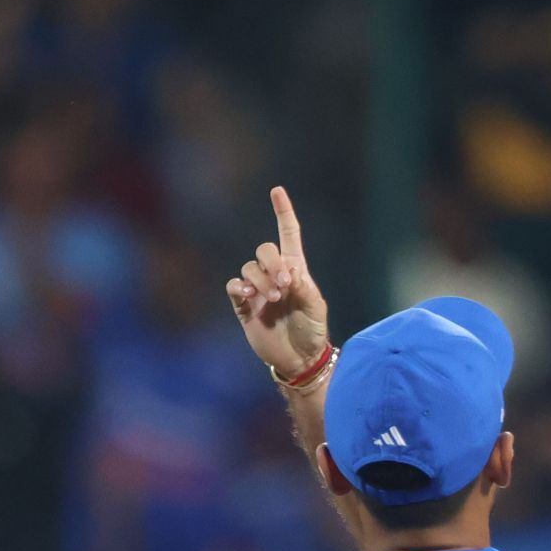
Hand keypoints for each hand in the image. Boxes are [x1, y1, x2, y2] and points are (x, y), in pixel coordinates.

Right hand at [226, 186, 329, 379]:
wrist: (299, 359)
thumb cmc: (312, 332)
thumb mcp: (316, 309)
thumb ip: (304, 289)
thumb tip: (287, 272)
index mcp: (296, 271)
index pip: (288, 235)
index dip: (283, 213)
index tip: (277, 191)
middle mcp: (275, 276)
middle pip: (264, 250)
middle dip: (271, 263)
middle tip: (284, 286)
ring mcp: (258, 290)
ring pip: (249, 268)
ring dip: (260, 280)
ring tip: (272, 299)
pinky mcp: (244, 306)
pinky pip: (234, 286)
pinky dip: (240, 287)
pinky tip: (250, 296)